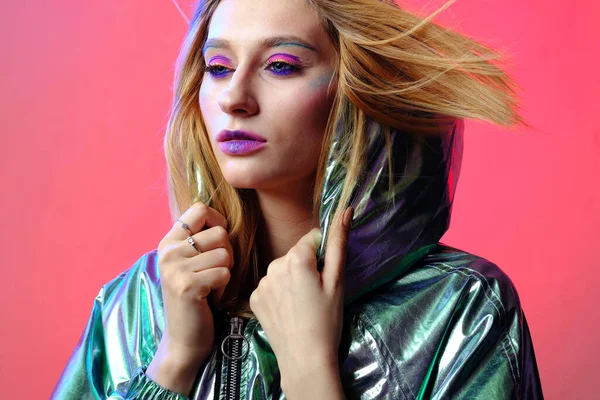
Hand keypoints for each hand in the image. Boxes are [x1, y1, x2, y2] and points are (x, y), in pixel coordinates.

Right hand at [153, 202, 233, 370]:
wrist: (183, 339)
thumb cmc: (195, 297)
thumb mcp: (190, 263)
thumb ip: (199, 239)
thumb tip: (222, 215)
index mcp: (168, 242)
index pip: (200, 209)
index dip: (218, 221)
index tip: (218, 242)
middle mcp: (168, 252)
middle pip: (219, 232)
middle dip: (227, 253)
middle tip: (214, 273)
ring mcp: (175, 269)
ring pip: (225, 253)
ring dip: (225, 272)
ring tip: (211, 286)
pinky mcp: (188, 286)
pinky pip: (224, 273)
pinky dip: (224, 287)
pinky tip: (210, 297)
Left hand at [249, 207, 352, 387]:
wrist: (304, 359)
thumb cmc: (327, 321)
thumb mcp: (337, 281)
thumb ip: (339, 243)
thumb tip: (345, 210)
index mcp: (296, 258)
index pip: (313, 239)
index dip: (323, 255)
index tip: (327, 276)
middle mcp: (274, 265)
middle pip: (297, 254)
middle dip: (308, 266)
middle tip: (318, 294)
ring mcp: (261, 282)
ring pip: (283, 269)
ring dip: (293, 279)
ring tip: (303, 304)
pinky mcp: (255, 298)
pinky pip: (271, 285)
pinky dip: (280, 293)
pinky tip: (289, 311)